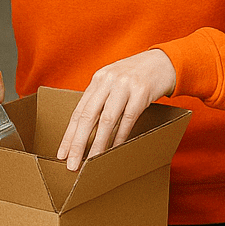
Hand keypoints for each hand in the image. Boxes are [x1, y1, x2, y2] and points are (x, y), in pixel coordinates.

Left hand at [56, 49, 176, 171]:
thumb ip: (100, 99)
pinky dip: (120, 136)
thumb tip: (85, 128)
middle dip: (77, 142)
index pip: (79, 111)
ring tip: (91, 162)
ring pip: (107, 120)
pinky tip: (113, 150)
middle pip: (88, 116)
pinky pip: (128, 119)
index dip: (69, 134)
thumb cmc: (135, 77)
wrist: (163, 62)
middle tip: (71, 163)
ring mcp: (124, 86)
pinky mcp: (141, 92)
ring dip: (97, 144)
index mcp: (97, 79)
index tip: (61, 153)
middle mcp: (107, 81)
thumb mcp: (113, 82)